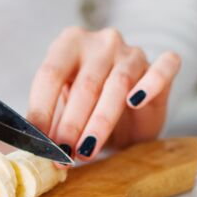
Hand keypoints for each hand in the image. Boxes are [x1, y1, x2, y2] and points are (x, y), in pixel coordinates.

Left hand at [27, 27, 181, 161]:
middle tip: (62, 154)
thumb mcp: (64, 108)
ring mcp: (132, 52)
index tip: (36, 141)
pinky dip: (150, 84)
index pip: (50, 75)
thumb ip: (51, 120)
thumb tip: (33, 145)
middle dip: (71, 124)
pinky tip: (136, 102)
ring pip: (118, 84)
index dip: (41, 110)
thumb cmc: (88, 105)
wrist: (128, 107)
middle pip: (85, 84)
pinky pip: (163, 68)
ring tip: (87, 150)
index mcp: (69, 44)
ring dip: (100, 122)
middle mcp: (101, 43)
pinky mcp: (160, 65)